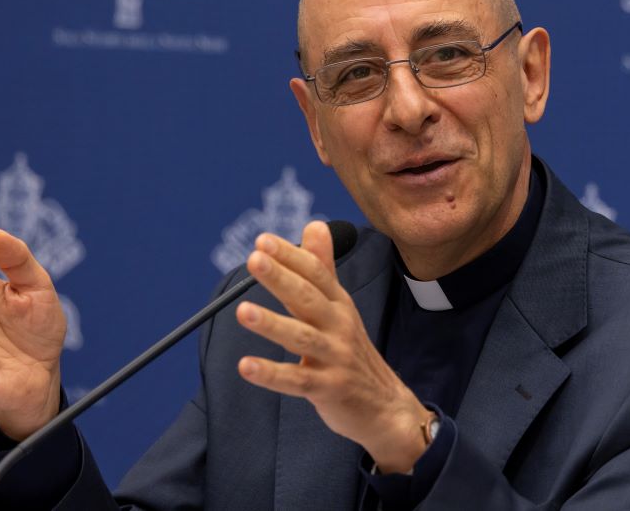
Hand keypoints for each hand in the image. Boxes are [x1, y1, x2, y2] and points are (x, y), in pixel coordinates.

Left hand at [236, 221, 429, 473]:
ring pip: (302, 337)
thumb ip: (323, 267)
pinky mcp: (329, 389)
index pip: (315, 273)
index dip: (290, 256)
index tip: (263, 240)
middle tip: (254, 259)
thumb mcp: (341, 306)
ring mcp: (335, 357)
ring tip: (243, 311)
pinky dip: (271, 374)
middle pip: (308, 298)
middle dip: (281, 277)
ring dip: (273, 324)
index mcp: (339, 304)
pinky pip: (297, 381)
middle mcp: (339, 326)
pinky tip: (246, 366)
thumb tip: (314, 224)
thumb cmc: (352, 351)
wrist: (385, 405)